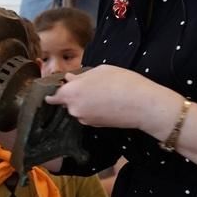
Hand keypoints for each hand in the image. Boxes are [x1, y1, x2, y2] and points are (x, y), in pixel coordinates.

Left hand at [46, 65, 174, 130]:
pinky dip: (93, 109)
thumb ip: (81, 76)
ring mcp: (84, 119)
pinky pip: (88, 114)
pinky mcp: (95, 126)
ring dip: (85, 101)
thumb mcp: (100, 71)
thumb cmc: (123, 83)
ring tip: (103, 92)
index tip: (56, 87)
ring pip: (78, 108)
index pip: (52, 95)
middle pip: (67, 101)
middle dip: (74, 94)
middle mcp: (74, 109)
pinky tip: (107, 101)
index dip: (54, 91)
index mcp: (71, 93)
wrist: (143, 105)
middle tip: (90, 84)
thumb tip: (70, 79)